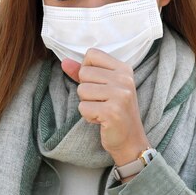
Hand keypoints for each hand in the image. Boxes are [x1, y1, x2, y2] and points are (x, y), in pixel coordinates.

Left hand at [61, 49, 150, 166]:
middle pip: (84, 72)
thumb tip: (64, 62)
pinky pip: (83, 107)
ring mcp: (120, 95)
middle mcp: (125, 79)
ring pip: (82, 90)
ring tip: (102, 110)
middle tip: (102, 102)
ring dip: (87, 104)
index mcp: (124, 69)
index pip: (92, 54)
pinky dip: (88, 116)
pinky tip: (102, 120)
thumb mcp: (103, 87)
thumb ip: (83, 72)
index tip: (98, 84)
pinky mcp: (113, 112)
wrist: (130, 140)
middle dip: (86, 90)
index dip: (87, 69)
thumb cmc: (115, 111)